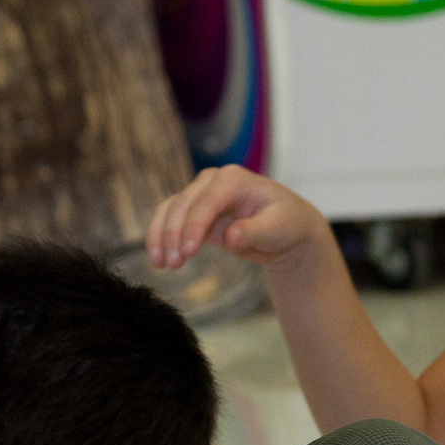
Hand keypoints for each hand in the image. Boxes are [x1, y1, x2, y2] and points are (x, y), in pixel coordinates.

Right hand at [144, 164, 329, 272]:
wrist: (287, 229)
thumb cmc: (286, 224)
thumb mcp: (277, 229)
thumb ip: (253, 232)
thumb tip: (230, 237)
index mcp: (234, 179)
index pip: (207, 201)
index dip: (194, 226)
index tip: (188, 252)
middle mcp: (213, 181)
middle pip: (184, 204)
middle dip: (174, 234)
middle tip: (174, 264)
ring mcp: (201, 194)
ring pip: (171, 210)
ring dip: (162, 237)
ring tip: (162, 265)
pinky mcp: (195, 212)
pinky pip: (170, 220)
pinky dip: (160, 237)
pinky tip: (158, 259)